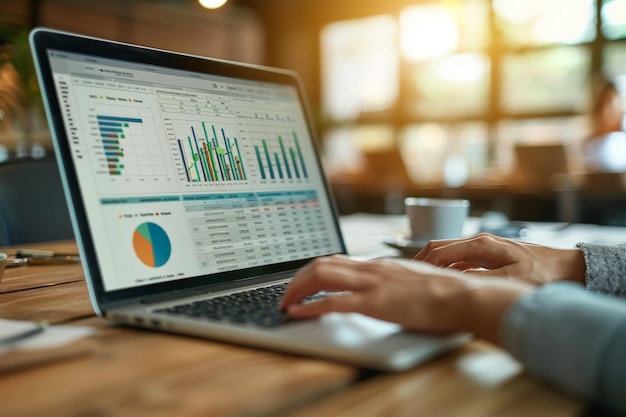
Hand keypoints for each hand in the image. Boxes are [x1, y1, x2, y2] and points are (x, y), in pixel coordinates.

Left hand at [280, 255, 530, 343]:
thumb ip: (396, 282)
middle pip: (323, 263)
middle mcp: (372, 269)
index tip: (303, 283)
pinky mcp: (376, 302)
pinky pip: (334, 301)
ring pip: (322, 275)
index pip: (337, 261)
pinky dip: (310, 306)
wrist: (464, 296)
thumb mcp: (414, 281)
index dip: (314, 271)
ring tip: (286, 302)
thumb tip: (388, 289)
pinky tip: (298, 313)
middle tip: (286, 294)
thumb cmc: (446, 293)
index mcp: (380, 265)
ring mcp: (373, 284)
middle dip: (298, 278)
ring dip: (297, 288)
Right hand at [414, 233, 585, 284]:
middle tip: (405, 275)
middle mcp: (480, 241)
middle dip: (420, 260)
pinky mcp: (491, 254)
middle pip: (440, 247)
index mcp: (481, 244)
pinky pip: (460, 258)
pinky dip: (446, 267)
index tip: (407, 275)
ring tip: (418, 277)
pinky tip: (443, 279)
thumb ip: (479, 280)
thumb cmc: (543, 275)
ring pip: (449, 252)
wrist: (570, 268)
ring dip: (432, 263)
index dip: (421, 264)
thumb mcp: (510, 281)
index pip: (440, 251)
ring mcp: (485, 246)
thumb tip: (451, 283)